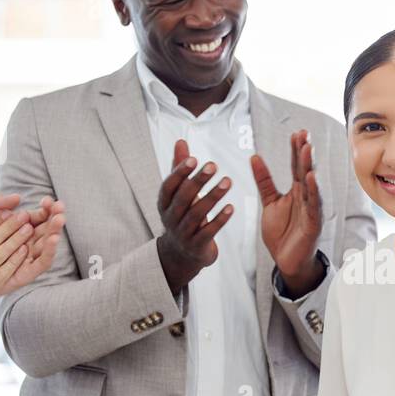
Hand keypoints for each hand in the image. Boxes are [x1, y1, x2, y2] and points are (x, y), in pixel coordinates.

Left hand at [0, 195, 65, 295]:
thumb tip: (17, 197)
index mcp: (22, 229)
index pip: (40, 216)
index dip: (46, 207)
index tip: (47, 200)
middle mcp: (30, 242)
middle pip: (48, 228)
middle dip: (55, 216)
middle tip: (60, 206)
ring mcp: (31, 258)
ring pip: (48, 243)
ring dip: (56, 230)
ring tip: (59, 219)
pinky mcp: (29, 272)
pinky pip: (43, 262)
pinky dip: (50, 250)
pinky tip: (52, 238)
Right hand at [156, 138, 233, 293]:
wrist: (182, 254)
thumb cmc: (181, 215)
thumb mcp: (178, 193)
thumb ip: (179, 168)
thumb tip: (180, 141)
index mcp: (163, 203)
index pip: (169, 186)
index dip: (180, 173)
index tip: (194, 159)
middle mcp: (170, 218)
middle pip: (184, 198)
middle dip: (198, 181)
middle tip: (213, 165)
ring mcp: (183, 233)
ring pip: (197, 214)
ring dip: (213, 196)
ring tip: (228, 182)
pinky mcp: (197, 245)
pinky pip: (209, 231)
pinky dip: (220, 219)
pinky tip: (231, 207)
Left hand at [252, 129, 324, 296]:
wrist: (286, 260)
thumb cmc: (281, 232)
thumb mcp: (269, 202)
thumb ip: (264, 181)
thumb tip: (254, 157)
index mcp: (295, 191)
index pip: (295, 167)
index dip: (296, 150)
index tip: (296, 133)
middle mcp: (305, 197)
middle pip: (304, 171)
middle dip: (304, 153)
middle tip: (304, 135)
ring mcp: (311, 209)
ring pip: (310, 185)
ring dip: (309, 167)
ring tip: (307, 150)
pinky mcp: (313, 223)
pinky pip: (313, 205)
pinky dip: (313, 192)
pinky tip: (311, 178)